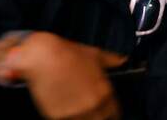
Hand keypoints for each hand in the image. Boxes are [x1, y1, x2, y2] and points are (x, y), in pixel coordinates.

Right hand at [0, 31, 124, 119]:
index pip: (115, 114)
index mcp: (105, 92)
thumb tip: (123, 60)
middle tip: (89, 110)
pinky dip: (69, 119)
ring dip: (84, 118)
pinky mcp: (58, 118)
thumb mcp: (94, 54)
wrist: (43, 57)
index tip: (106, 113)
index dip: (111, 114)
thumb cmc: (68, 53)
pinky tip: (65, 113)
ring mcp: (76, 114)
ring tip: (77, 111)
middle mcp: (94, 105)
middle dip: (98, 117)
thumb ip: (111, 60)